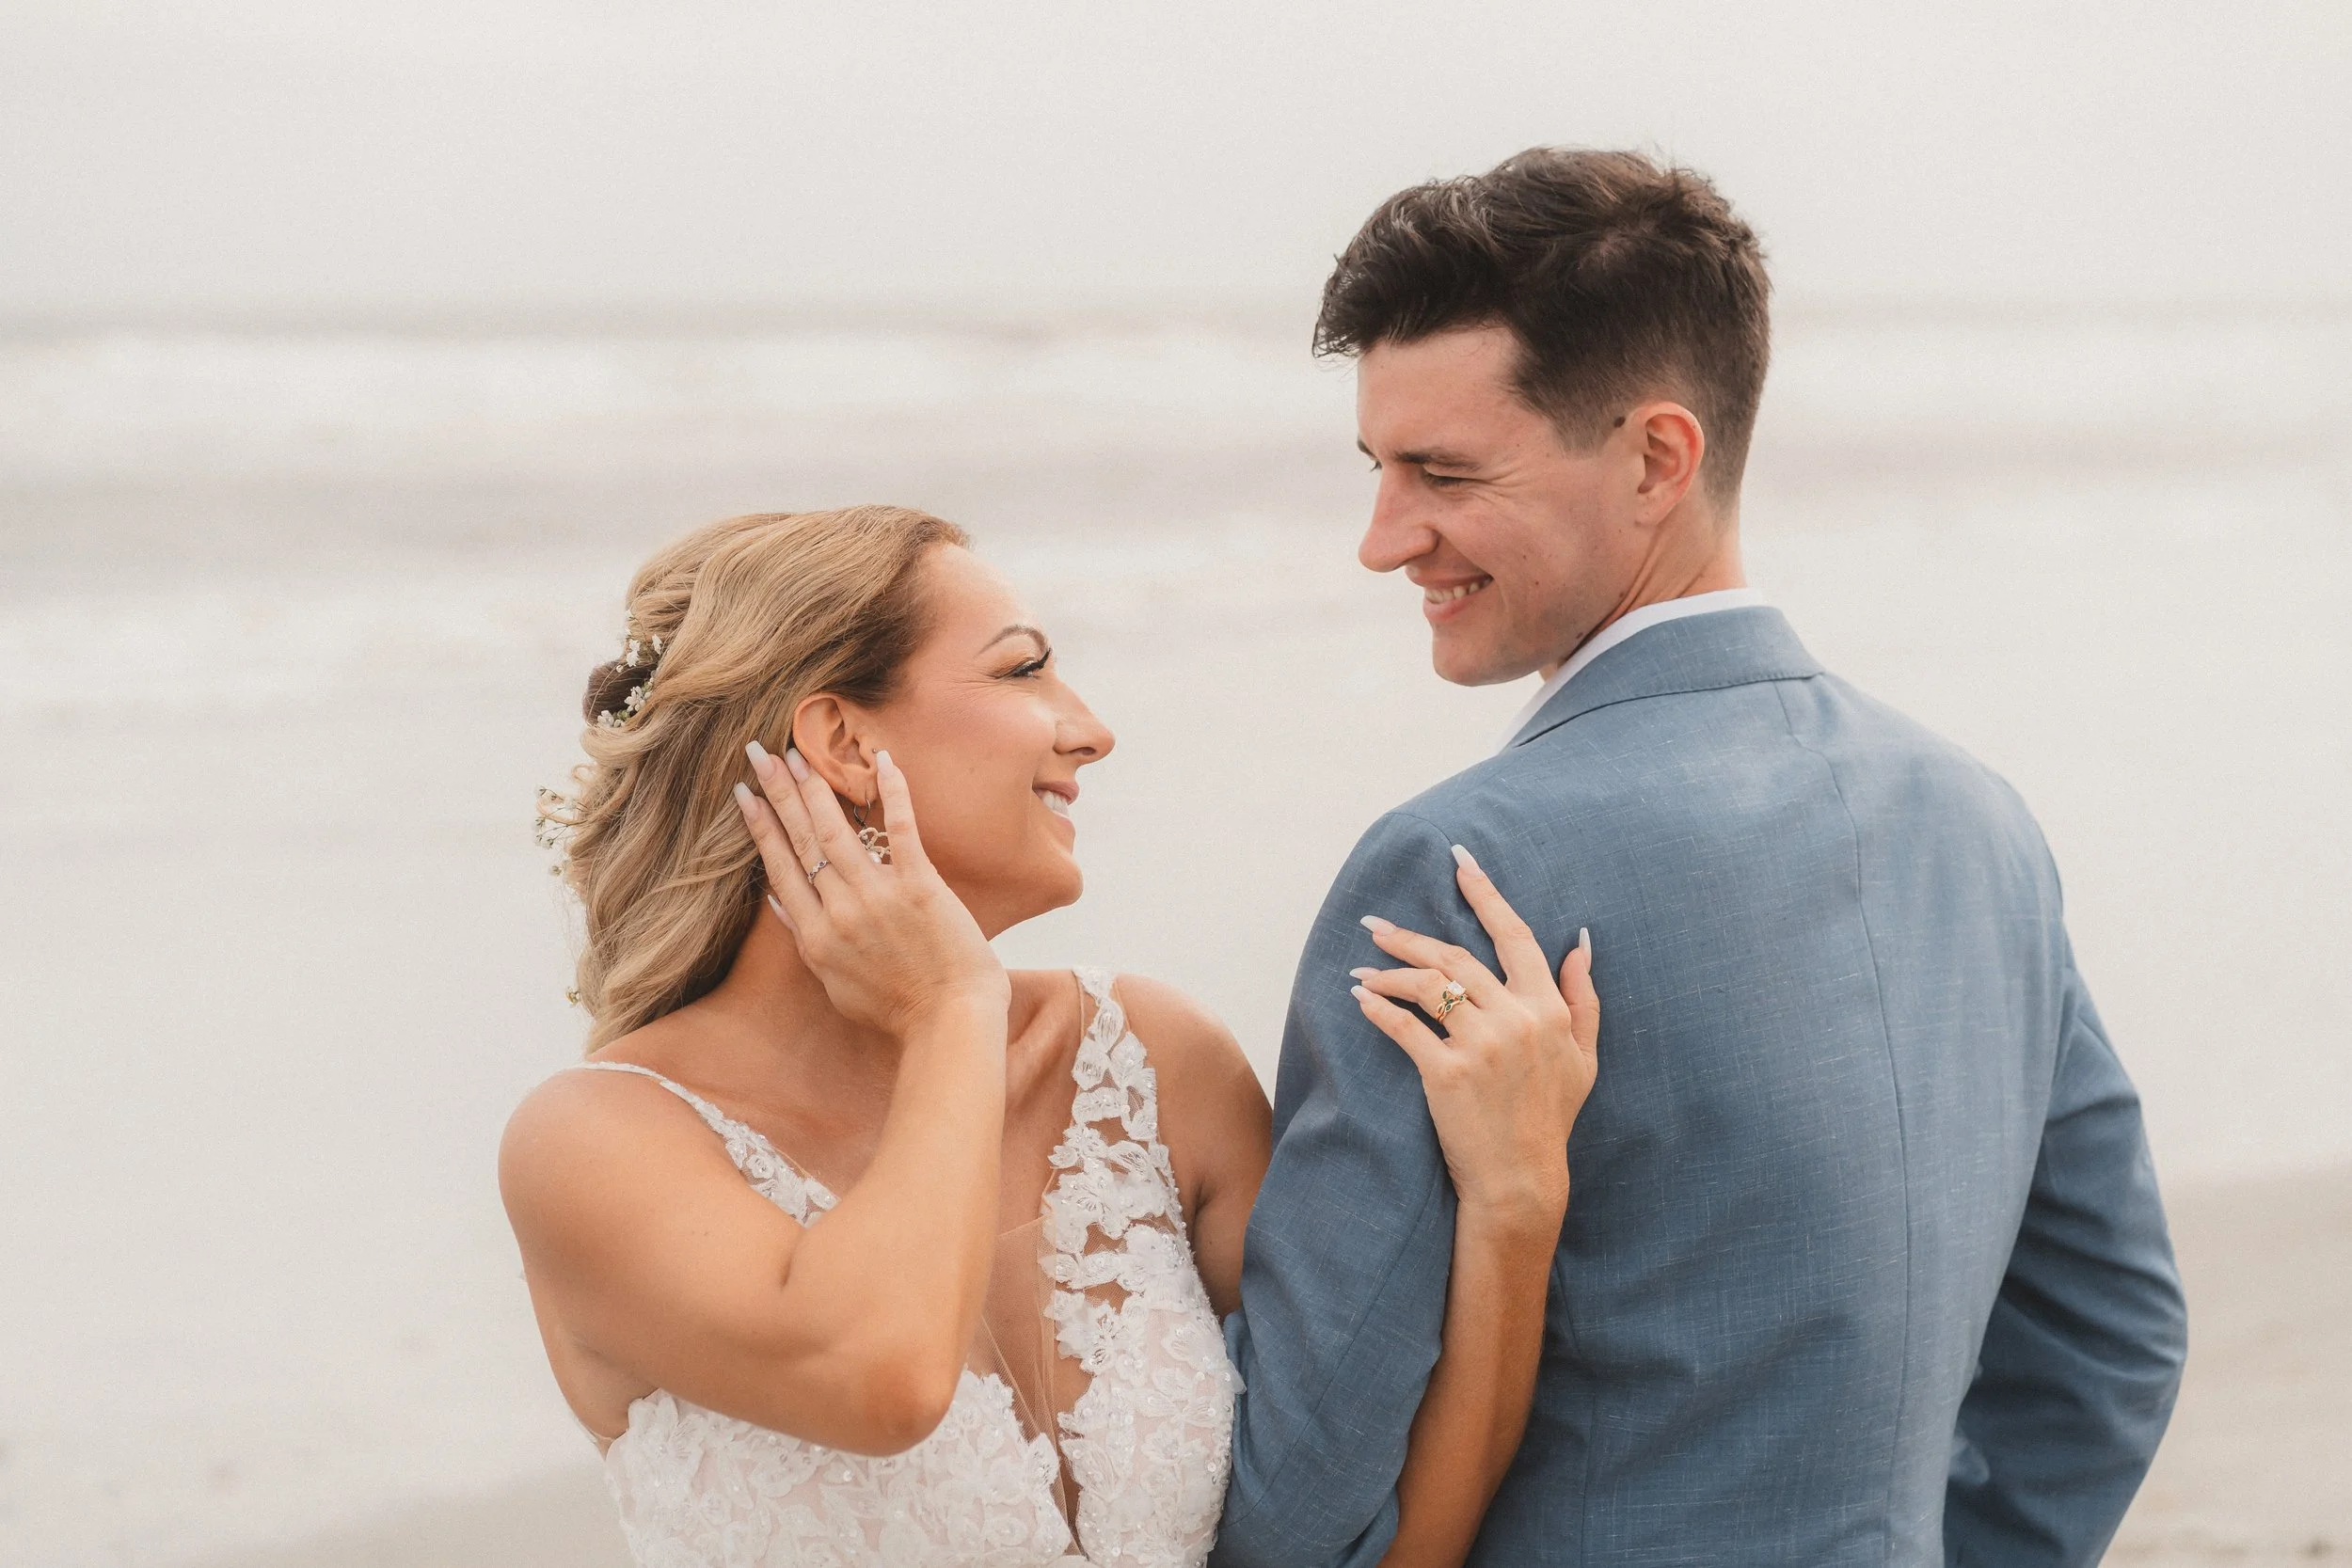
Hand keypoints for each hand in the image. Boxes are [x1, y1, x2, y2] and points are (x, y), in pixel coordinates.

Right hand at [734, 746, 1010, 1039]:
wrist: (949, 1023)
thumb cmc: (897, 1010)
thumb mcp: (836, 985)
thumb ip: (808, 943)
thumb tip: (780, 903)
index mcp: (816, 938)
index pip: (779, 869)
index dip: (760, 828)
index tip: (743, 795)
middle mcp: (839, 912)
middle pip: (800, 840)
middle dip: (776, 793)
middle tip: (757, 753)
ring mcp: (878, 897)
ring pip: (836, 830)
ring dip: (813, 787)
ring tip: (795, 753)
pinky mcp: (919, 887)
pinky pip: (901, 829)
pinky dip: (892, 792)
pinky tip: (881, 760)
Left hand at [1352, 845, 1599, 1223]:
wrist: (1521, 1178)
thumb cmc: (1550, 1118)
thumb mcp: (1584, 1057)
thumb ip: (1583, 998)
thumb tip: (1581, 943)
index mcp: (1547, 1008)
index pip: (1514, 934)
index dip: (1486, 892)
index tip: (1459, 860)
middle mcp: (1515, 1018)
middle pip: (1455, 955)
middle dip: (1410, 934)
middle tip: (1376, 924)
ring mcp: (1481, 1045)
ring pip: (1427, 985)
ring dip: (1388, 970)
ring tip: (1363, 966)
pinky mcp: (1446, 1073)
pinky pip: (1404, 1026)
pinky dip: (1378, 1007)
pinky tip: (1361, 998)